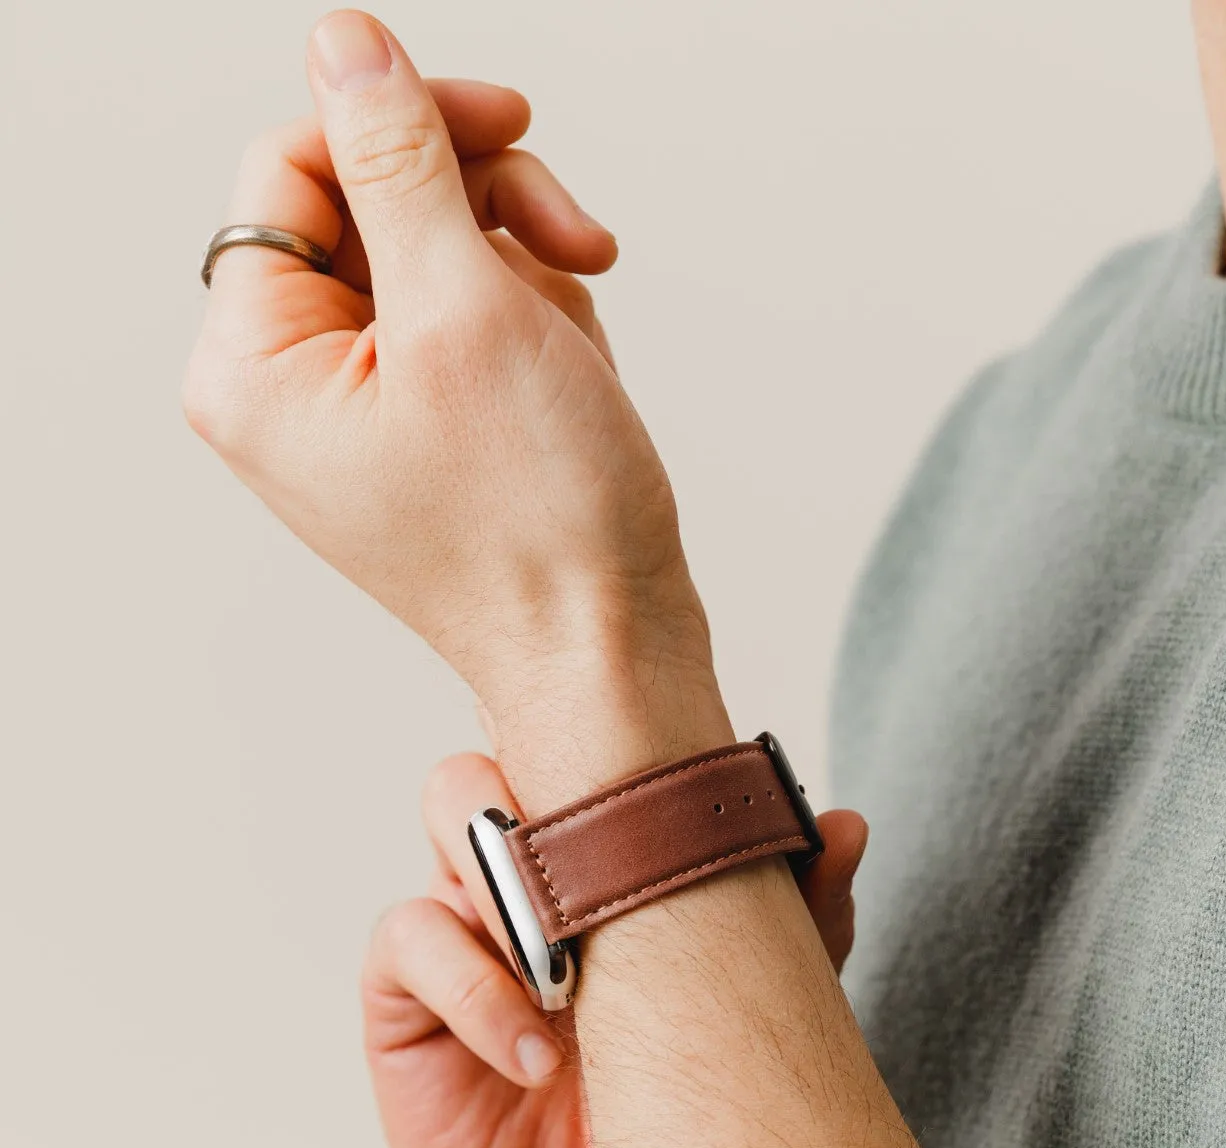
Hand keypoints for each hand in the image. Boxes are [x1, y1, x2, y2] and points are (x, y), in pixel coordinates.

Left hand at [183, 11, 724, 808]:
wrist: (609, 647)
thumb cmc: (542, 523)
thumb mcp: (466, 310)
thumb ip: (396, 161)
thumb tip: (345, 43)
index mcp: (254, 366)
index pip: (291, 165)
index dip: (402, 124)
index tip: (506, 123)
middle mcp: (293, 389)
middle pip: (366, 205)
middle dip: (483, 209)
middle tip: (572, 239)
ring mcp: (364, 413)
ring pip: (434, 258)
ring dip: (524, 269)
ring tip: (580, 338)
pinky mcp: (430, 430)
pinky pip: (471, 324)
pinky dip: (534, 326)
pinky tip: (575, 378)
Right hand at [362, 753, 869, 1147]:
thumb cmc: (688, 1106)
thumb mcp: (755, 1006)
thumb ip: (802, 917)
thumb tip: (849, 825)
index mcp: (598, 858)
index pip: (585, 754)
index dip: (614, 752)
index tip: (672, 796)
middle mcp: (526, 874)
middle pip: (508, 749)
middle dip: (551, 795)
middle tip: (611, 874)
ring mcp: (465, 927)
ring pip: (453, 812)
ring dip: (517, 878)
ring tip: (575, 981)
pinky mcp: (410, 1003)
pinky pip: (412, 938)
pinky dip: (474, 985)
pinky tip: (534, 1056)